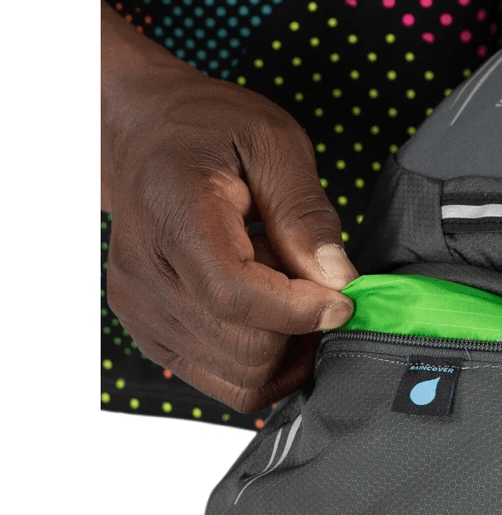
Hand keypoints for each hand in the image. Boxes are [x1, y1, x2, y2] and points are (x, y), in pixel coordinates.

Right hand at [102, 3, 356, 411]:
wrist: (145, 137)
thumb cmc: (208, 131)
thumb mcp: (273, 143)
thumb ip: (305, 212)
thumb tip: (337, 279)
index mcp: (174, 216)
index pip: (236, 297)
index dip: (303, 311)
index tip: (344, 299)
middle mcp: (146, 274)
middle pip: (245, 348)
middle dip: (299, 328)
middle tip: (310, 282)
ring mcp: (143, 310)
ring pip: (240, 379)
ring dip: (283, 348)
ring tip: (281, 291)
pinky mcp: (151, 333)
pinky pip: (223, 382)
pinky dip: (262, 364)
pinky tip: (267, 317)